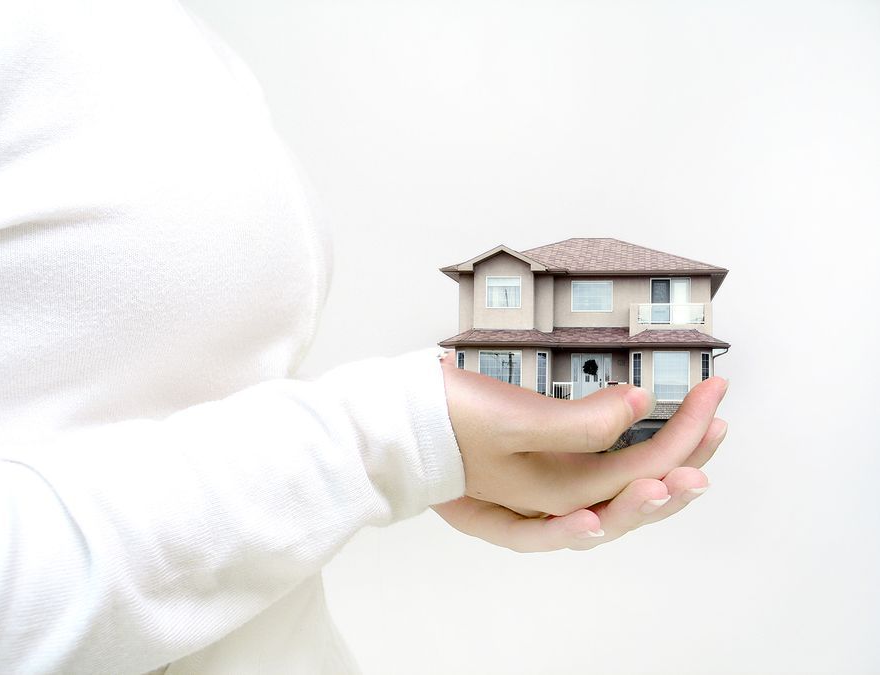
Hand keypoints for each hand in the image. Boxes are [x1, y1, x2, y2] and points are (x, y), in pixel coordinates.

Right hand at [433, 351, 727, 549]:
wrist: (398, 431)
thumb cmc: (449, 425)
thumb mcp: (512, 423)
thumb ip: (580, 423)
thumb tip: (639, 406)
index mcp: (560, 494)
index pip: (644, 469)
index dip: (687, 433)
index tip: (714, 392)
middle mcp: (560, 503)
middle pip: (642, 489)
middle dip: (689, 454)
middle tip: (720, 417)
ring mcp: (549, 493)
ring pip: (624, 493)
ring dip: (667, 469)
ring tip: (702, 441)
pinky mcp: (537, 477)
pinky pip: (598, 486)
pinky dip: (628, 478)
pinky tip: (648, 472)